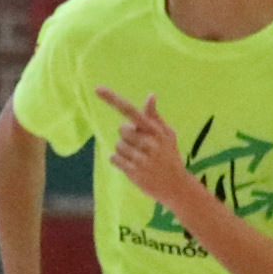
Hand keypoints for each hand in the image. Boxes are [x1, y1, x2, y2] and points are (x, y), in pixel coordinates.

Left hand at [95, 88, 197, 213]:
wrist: (175, 184)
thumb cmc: (168, 155)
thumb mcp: (166, 135)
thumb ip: (154, 117)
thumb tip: (150, 95)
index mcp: (156, 130)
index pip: (132, 111)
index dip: (113, 100)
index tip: (97, 88)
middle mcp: (150, 142)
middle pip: (122, 129)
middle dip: (127, 136)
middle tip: (140, 146)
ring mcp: (142, 157)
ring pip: (117, 145)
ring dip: (124, 150)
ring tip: (139, 157)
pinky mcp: (134, 171)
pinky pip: (114, 158)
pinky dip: (118, 160)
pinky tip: (131, 165)